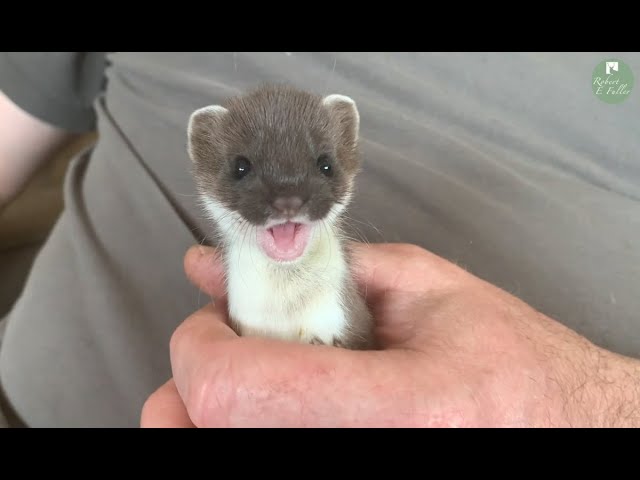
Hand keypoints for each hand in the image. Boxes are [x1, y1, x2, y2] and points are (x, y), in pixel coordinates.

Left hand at [141, 243, 639, 426]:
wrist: (563, 424)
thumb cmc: (515, 363)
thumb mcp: (429, 291)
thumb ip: (323, 272)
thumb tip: (224, 264)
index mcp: (401, 405)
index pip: (239, 389)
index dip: (201, 348)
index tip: (215, 322)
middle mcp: (373, 452)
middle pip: (215, 432)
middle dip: (195, 387)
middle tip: (226, 352)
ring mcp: (357, 472)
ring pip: (226, 448)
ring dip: (219, 411)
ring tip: (259, 378)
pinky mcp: (354, 474)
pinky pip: (265, 448)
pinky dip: (250, 424)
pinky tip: (282, 404)